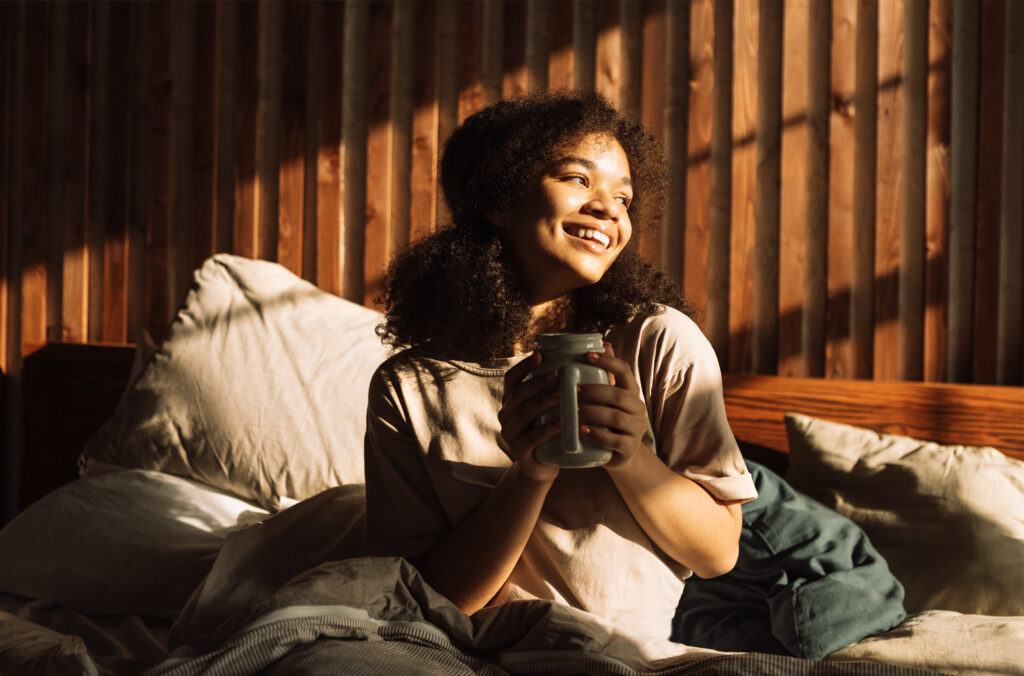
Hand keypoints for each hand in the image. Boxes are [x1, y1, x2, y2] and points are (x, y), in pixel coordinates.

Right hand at [497, 352, 561, 481]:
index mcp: (511, 401)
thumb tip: (599, 350)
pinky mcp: (519, 452)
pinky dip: (546, 430)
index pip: (511, 379)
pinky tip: (561, 423)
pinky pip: (530, 439)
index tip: (540, 355)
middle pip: (518, 395)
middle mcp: (506, 415)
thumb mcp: (552, 408)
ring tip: (562, 394)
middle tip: (558, 374)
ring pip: (523, 414)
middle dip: (537, 382)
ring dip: (543, 402)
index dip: (523, 366)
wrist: (543, 468)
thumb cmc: (552, 431)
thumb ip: (562, 385)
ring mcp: (510, 435)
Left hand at [577, 343, 649, 467]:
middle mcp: (637, 408)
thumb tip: (602, 342)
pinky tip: (582, 430)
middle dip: (595, 391)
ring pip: (616, 418)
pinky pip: (614, 441)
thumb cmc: (608, 420)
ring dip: (593, 412)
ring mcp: (636, 429)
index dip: (607, 361)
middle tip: (574, 390)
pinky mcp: (629, 448)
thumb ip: (605, 374)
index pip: (624, 371)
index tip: (587, 355)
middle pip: (618, 395)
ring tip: (575, 410)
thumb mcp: (608, 396)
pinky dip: (597, 434)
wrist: (619, 454)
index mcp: (631, 391)